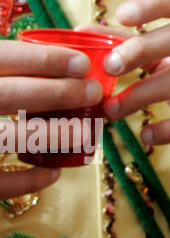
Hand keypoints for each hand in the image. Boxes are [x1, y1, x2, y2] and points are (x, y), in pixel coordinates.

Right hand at [0, 39, 96, 193]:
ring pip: (5, 138)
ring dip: (50, 134)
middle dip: (56, 93)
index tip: (81, 63)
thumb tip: (48, 56)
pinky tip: (54, 173)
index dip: (43, 59)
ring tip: (83, 131)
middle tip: (92, 92)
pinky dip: (26, 180)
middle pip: (6, 95)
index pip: (0, 57)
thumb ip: (2, 65)